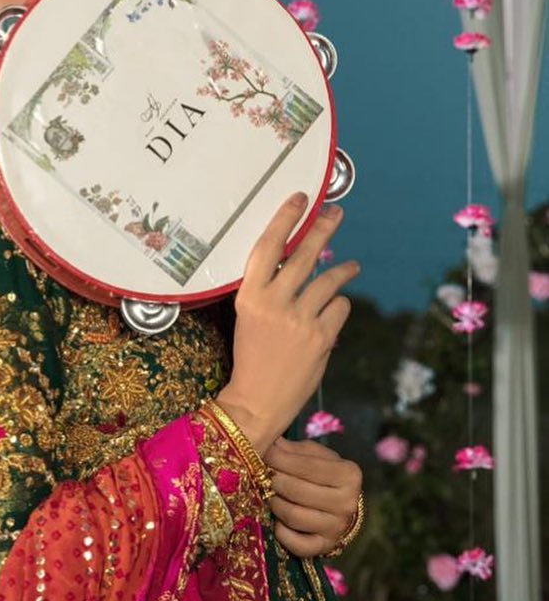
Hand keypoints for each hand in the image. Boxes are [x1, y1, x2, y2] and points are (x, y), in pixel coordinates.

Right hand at [214, 193, 359, 454]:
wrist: (258, 401)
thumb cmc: (251, 357)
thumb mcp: (249, 318)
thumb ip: (269, 292)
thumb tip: (297, 263)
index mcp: (249, 296)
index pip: (268, 247)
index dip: (285, 219)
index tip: (300, 198)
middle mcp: (274, 303)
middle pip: (304, 255)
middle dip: (323, 229)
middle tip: (336, 212)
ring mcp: (300, 320)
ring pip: (329, 280)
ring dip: (343, 269)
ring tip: (352, 265)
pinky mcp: (322, 337)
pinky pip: (340, 307)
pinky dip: (339, 307)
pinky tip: (333, 312)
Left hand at [265, 438, 362, 557]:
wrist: (340, 504)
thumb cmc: (322, 474)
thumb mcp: (314, 455)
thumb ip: (292, 450)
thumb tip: (269, 444)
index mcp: (349, 474)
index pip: (305, 465)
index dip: (279, 458)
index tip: (263, 453)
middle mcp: (347, 503)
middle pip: (296, 490)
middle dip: (273, 481)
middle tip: (262, 474)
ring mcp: (337, 527)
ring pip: (293, 516)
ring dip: (274, 504)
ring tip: (269, 494)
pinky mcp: (326, 546)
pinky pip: (297, 545)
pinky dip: (282, 533)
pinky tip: (277, 521)